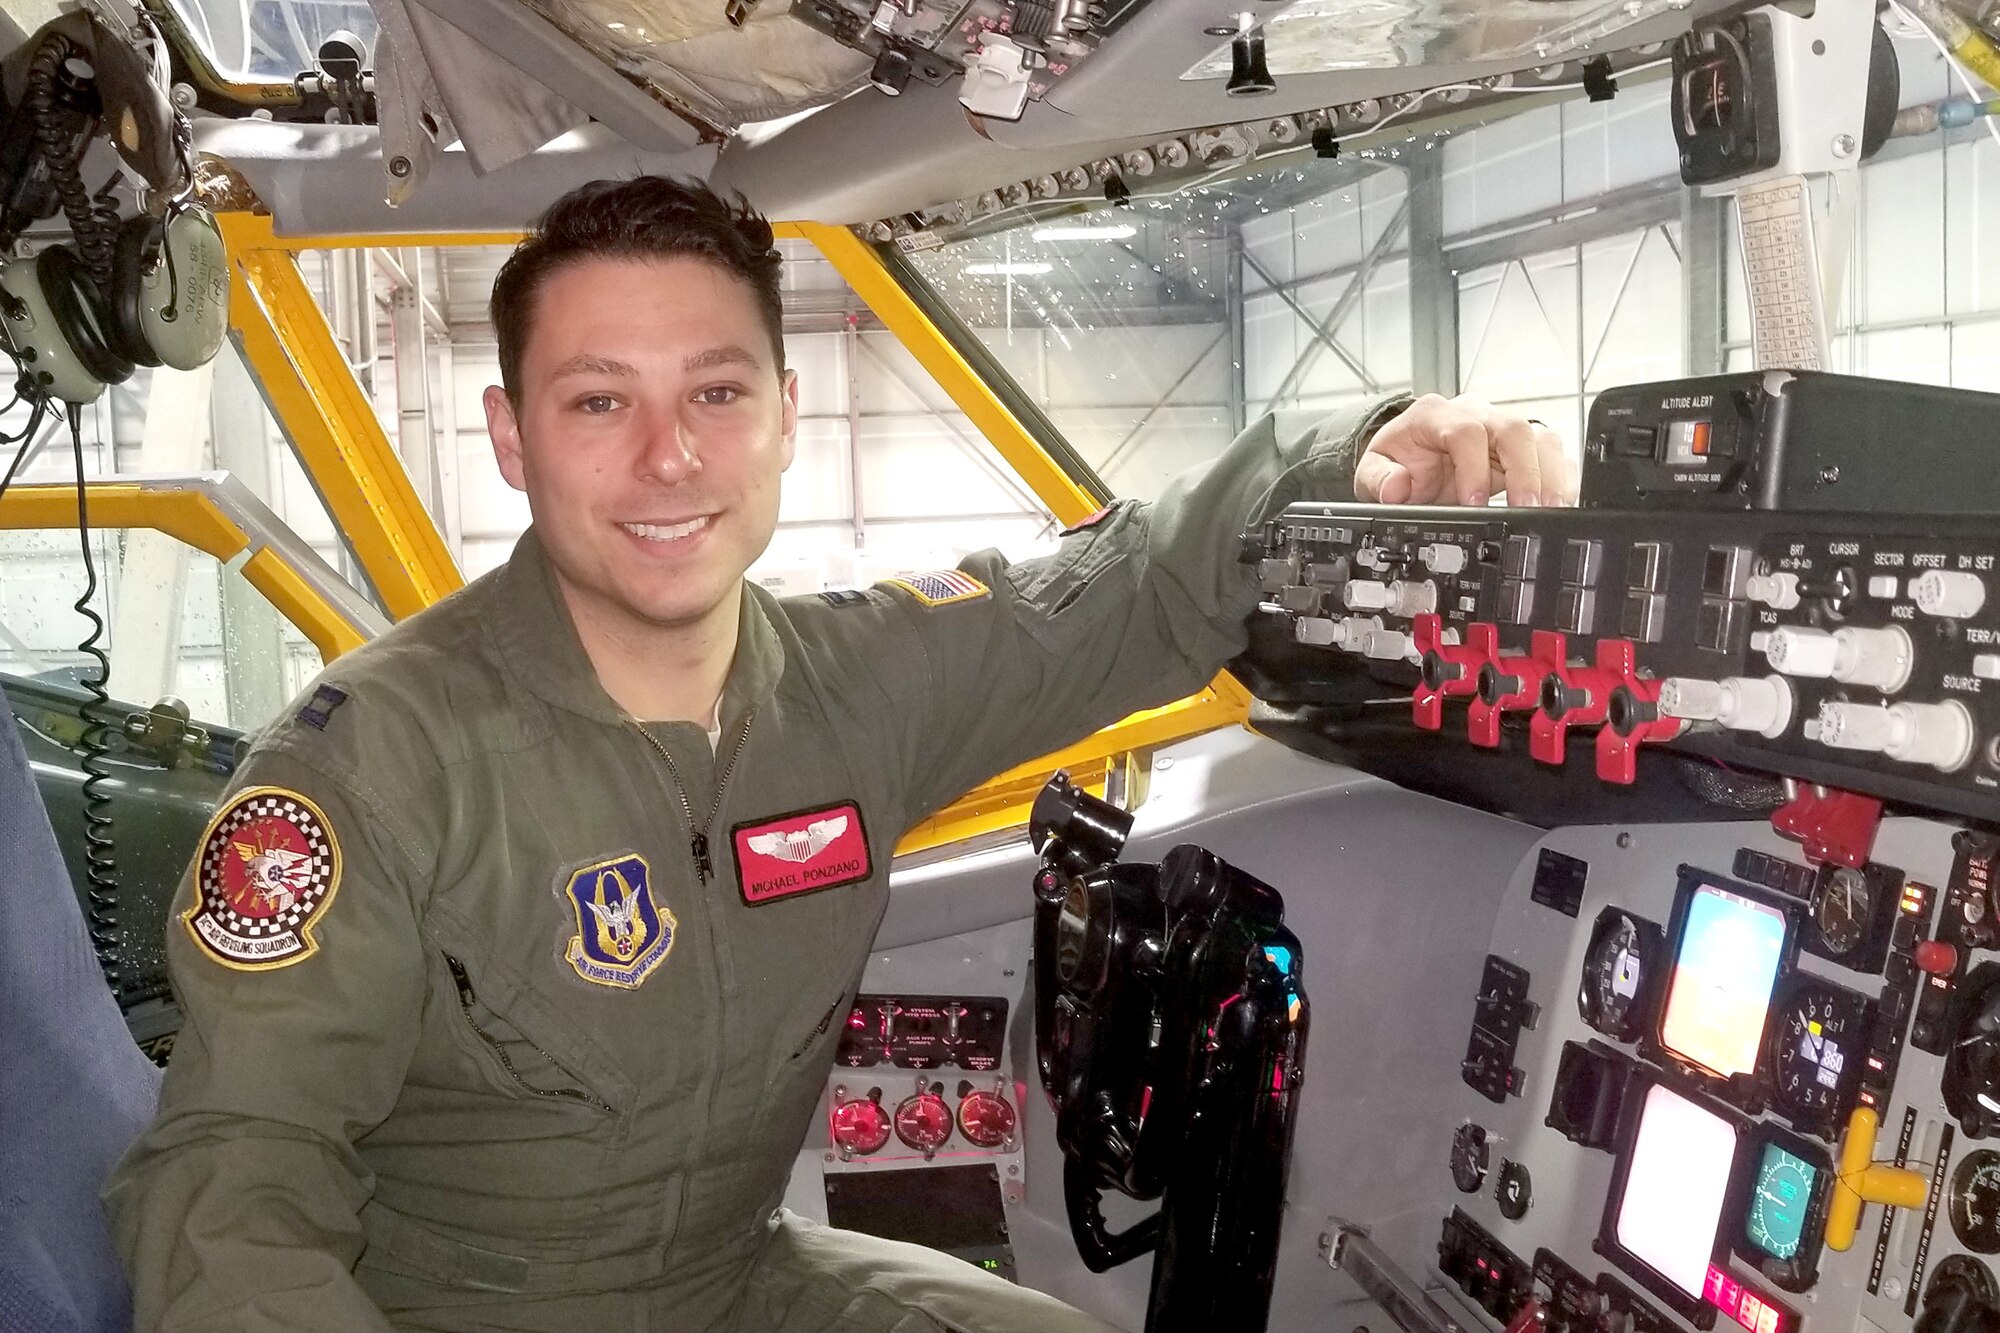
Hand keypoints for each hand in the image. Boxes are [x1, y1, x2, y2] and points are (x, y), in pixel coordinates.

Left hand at [1352, 394, 1577, 507]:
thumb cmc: (1397, 460)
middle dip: (1525, 470)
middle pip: (1514, 428)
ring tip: (1551, 509)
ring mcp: (1501, 428)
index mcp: (1435, 415)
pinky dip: (1560, 477)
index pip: (1465, 431)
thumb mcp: (1372, 470)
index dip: (1474, 466)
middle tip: (1528, 507)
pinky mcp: (1521, 447)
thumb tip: (1395, 486)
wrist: (1411, 456)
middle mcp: (1475, 414)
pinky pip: (1551, 453)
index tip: (1473, 502)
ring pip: (1539, 437)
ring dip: (1549, 474)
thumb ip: (1378, 479)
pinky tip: (1560, 502)